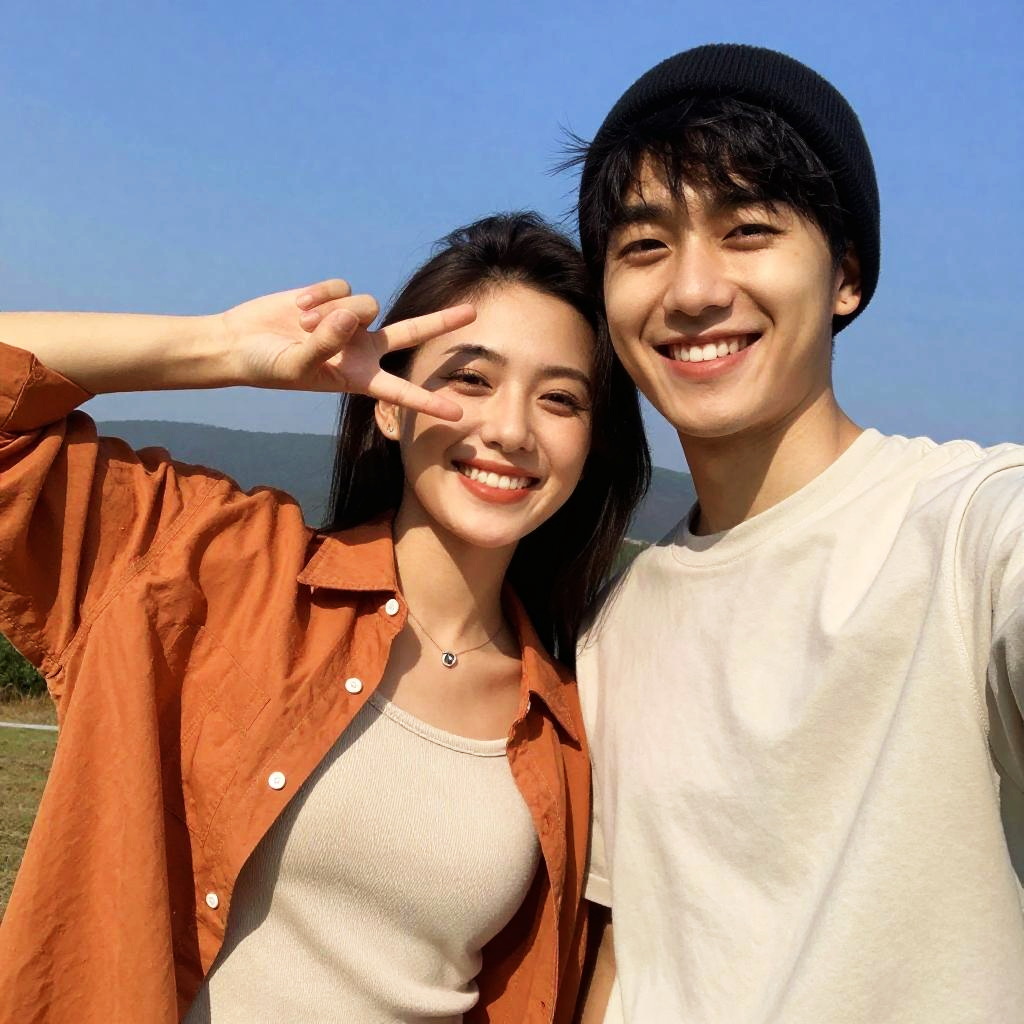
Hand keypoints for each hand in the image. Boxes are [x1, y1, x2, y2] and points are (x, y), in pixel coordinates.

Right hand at [218, 279, 474, 420]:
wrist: (241, 342)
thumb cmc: (267, 366)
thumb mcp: (295, 365)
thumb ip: (324, 344)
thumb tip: (351, 315)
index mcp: (358, 377)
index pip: (400, 391)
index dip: (428, 402)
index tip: (458, 413)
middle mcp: (362, 348)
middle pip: (412, 332)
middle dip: (441, 321)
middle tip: (473, 312)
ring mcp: (351, 321)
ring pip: (365, 303)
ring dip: (332, 312)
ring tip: (304, 325)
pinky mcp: (337, 296)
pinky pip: (341, 286)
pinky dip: (318, 296)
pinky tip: (299, 308)